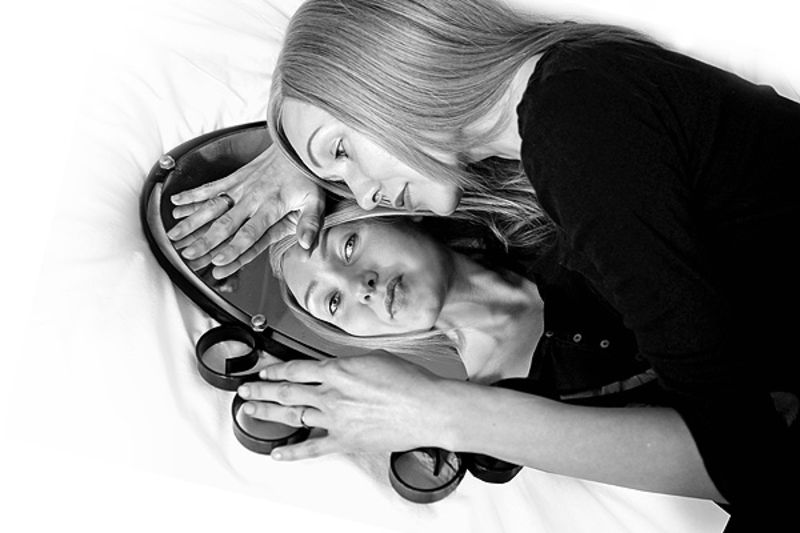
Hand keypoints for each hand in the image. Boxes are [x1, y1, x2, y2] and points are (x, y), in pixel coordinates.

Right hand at [167, 143, 324, 278]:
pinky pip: (210, 187)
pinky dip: (192, 195)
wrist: (297, 145)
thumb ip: (310, 224)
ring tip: (173, 235)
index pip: (249, 232)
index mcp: (271, 206)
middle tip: (187, 255)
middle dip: (204, 241)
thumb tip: (306, 245)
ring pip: (211, 207)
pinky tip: (175, 203)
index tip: (218, 262)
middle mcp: (251, 197)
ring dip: (191, 221)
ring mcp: (240, 187)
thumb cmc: (306, 176)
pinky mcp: (234, 178)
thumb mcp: (316, 200)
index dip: (233, 248)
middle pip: (224, 224)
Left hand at [237, 353, 457, 459]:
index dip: (276, 370)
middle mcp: (331, 394)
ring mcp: (335, 419)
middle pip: (286, 391)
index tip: (266, 371)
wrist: (427, 408)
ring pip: (292, 416)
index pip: (296, 369)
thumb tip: (337, 366)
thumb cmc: (410, 383)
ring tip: (251, 411)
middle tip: (246, 390)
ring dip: (268, 413)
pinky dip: (292, 452)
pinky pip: (312, 447)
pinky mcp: (344, 440)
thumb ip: (350, 363)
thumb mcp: (375, 358)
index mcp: (338, 370)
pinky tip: (278, 452)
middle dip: (261, 390)